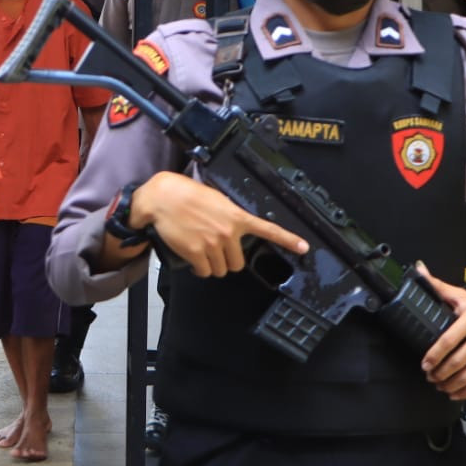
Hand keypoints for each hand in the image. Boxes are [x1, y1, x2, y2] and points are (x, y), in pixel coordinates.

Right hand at [130, 172, 307, 277]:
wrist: (162, 198)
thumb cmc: (185, 194)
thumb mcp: (215, 199)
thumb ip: (229, 214)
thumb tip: (232, 227)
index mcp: (236, 217)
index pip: (267, 229)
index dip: (287, 240)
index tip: (303, 247)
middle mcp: (228, 232)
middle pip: (238, 262)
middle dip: (228, 260)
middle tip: (216, 251)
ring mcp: (213, 244)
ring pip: (221, 270)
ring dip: (213, 266)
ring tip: (203, 253)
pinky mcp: (197, 253)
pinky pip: (205, 272)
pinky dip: (200, 270)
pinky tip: (195, 261)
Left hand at [417, 266, 465, 401]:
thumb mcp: (461, 297)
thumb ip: (438, 286)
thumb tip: (418, 270)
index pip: (450, 339)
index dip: (434, 354)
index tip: (425, 364)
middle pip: (459, 360)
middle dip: (440, 372)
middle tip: (430, 376)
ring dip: (451, 383)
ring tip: (439, 385)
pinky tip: (455, 392)